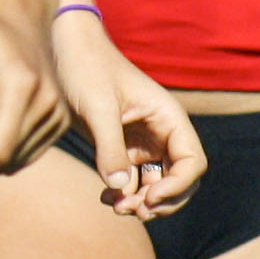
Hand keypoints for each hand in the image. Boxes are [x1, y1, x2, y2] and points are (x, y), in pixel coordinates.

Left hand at [47, 9, 208, 216]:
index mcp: (169, 117)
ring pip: (157, 184)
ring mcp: (144, 142)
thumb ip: (110, 147)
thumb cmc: (87, 68)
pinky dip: (125, 193)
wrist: (66, 48)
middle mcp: (162, 132)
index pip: (193, 162)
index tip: (150, 198)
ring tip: (116, 206)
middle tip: (131, 210)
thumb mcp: (98, 107)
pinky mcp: (123, 147)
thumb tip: (120, 188)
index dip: (178, 187)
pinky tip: (106, 196)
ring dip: (141, 202)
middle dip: (161, 202)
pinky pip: (134, 180)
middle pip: (179, 180)